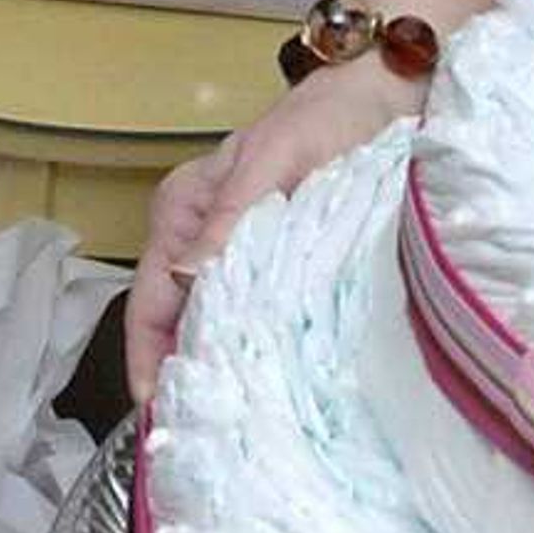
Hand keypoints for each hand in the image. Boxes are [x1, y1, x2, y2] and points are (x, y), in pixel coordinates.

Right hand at [123, 54, 429, 400]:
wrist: (386, 94)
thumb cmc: (326, 117)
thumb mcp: (276, 159)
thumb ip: (232, 217)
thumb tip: (185, 282)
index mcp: (184, 210)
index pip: (149, 297)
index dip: (147, 357)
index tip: (158, 413)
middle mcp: (200, 238)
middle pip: (172, 320)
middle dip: (178, 376)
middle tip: (198, 439)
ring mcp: (237, 255)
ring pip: (210, 323)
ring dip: (215, 368)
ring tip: (231, 429)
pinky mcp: (278, 266)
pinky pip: (250, 317)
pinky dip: (251, 353)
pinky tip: (269, 390)